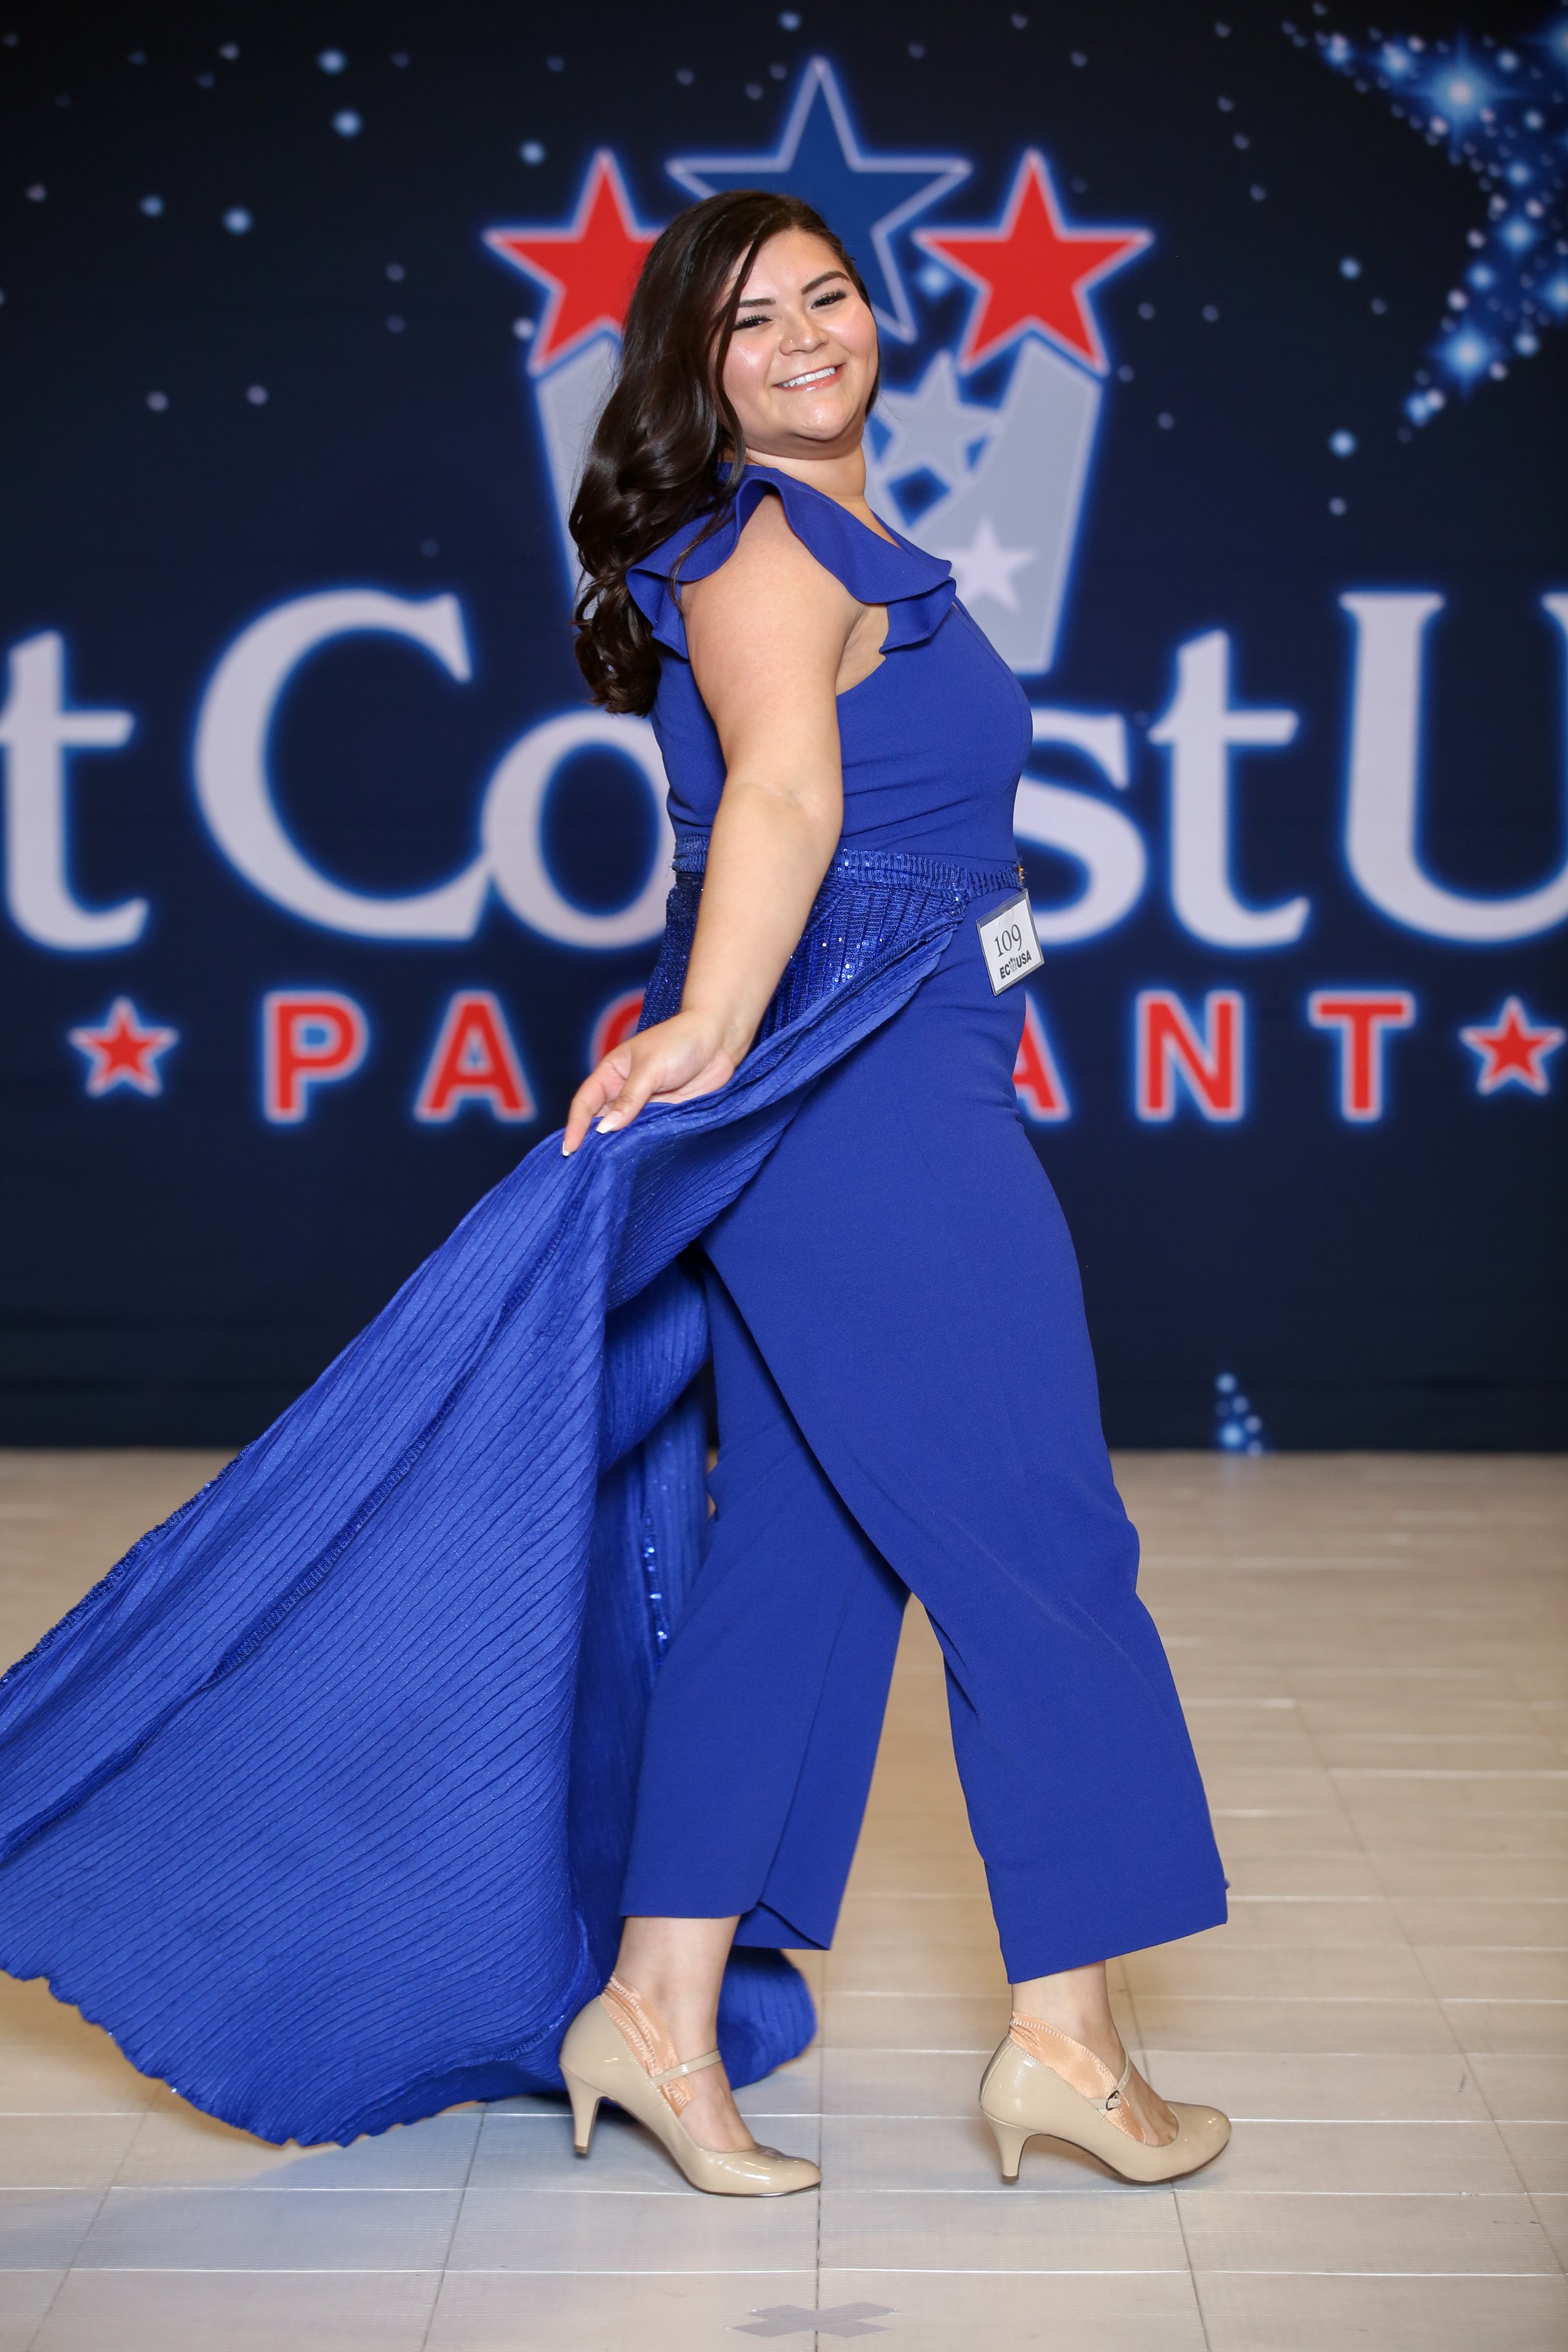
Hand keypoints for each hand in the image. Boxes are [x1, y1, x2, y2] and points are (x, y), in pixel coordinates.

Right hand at [561, 1011, 739, 1154]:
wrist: (720, 1040)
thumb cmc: (681, 1042)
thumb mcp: (650, 1067)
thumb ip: (629, 1099)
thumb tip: (605, 1129)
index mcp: (611, 1074)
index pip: (585, 1102)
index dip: (575, 1125)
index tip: (569, 1149)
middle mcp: (624, 1093)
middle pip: (601, 1122)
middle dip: (592, 1144)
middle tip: (584, 1170)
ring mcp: (645, 1107)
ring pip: (625, 1133)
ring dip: (618, 1150)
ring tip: (608, 1173)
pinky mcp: (666, 1117)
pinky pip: (649, 1137)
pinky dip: (642, 1149)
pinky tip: (638, 1164)